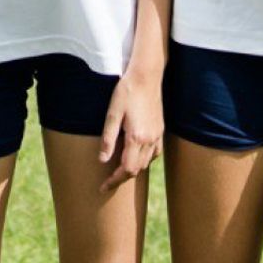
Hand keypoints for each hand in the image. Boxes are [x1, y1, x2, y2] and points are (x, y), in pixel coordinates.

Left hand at [97, 71, 163, 189]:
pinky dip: (145, 159)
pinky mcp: (160, 129)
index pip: (127, 169)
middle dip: (122, 178)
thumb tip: (102, 160)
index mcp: (137, 137)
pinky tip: (137, 156)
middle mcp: (150, 139)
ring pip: (147, 162)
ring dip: (133, 169)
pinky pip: (155, 152)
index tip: (103, 186)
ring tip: (119, 170)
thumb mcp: (112, 113)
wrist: (146, 76)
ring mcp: (157, 135)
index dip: (114, 181)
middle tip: (107, 181)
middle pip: (137, 169)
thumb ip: (107, 138)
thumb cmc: (126, 91)